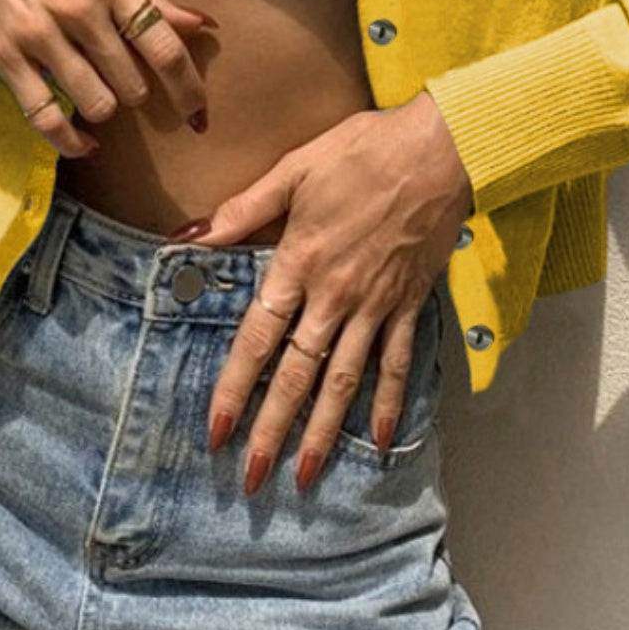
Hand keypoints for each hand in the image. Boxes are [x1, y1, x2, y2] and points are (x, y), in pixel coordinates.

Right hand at [0, 0, 216, 154]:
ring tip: (98, 89)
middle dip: (136, 89)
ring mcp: (41, 34)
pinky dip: (70, 139)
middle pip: (133, 83)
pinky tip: (84, 142)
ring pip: (98, 104)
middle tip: (124, 74)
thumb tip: (203, 24)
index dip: (189, 89)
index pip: (164, 47)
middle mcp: (80, 9)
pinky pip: (46, 117)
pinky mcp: (6, 56)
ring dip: (106, 106)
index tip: (199, 113)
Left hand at [180, 90, 474, 494]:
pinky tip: (377, 440)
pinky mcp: (409, 304)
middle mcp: (335, 296)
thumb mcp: (295, 169)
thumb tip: (188, 237)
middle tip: (252, 479)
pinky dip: (387, 402)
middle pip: (298, 375)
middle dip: (272, 429)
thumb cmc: (363, 152)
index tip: (217, 432)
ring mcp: (376, 305)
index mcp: (300, 263)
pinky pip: (396, 362)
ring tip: (303, 475)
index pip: (259, 339)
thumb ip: (244, 209)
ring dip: (323, 432)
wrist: (440, 150)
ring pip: (344, 381)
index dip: (235, 388)